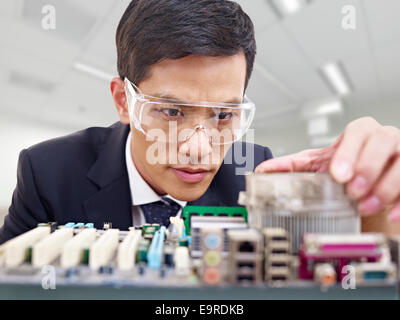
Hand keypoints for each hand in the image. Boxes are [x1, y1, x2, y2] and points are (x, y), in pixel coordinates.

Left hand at [255, 117, 399, 220]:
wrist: (370, 179)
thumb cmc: (346, 168)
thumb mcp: (318, 165)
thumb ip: (292, 166)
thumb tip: (261, 170)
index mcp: (360, 133)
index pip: (358, 130)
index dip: (349, 151)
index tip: (338, 174)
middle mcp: (384, 138)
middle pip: (383, 140)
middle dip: (367, 167)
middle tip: (352, 191)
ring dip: (385, 187)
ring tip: (365, 205)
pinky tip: (391, 215)